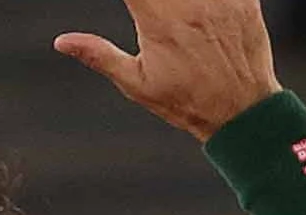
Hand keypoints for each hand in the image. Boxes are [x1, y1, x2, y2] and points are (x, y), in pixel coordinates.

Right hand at [54, 0, 280, 138]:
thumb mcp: (137, 84)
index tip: (131, 1)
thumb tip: (62, 42)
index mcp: (157, 21)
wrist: (243, 112)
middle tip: (151, 8)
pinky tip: (200, 8)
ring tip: (174, 11)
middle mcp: (189, 4)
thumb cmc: (188, 102)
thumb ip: (99, 55)